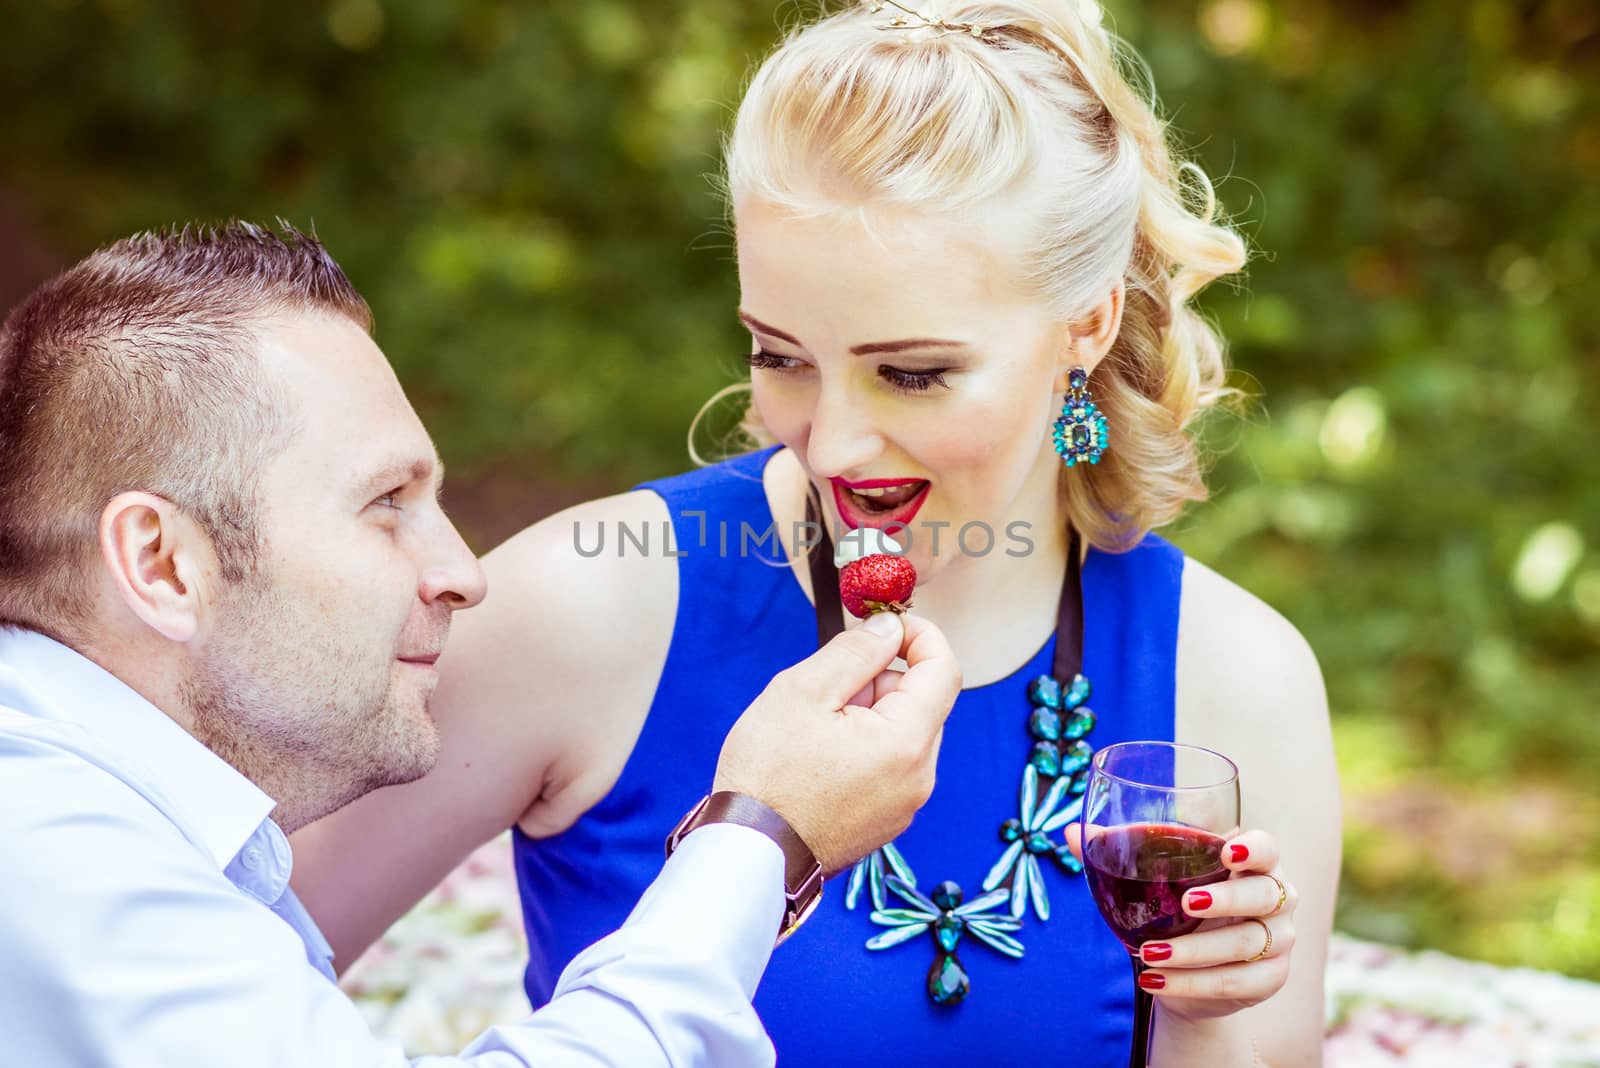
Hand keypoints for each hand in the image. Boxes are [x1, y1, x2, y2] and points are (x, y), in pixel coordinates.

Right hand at [713, 612, 960, 873]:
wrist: (750, 854)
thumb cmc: (767, 775)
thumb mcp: (803, 691)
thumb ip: (856, 651)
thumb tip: (889, 627)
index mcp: (907, 742)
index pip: (944, 670)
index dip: (920, 635)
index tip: (886, 624)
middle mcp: (919, 777)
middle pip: (922, 702)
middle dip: (881, 679)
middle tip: (828, 689)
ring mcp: (905, 804)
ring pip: (904, 733)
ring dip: (870, 714)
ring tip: (816, 730)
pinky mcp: (886, 821)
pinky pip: (891, 766)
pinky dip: (865, 748)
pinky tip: (820, 760)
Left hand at [1133, 830, 1298, 1021]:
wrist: (1191, 975)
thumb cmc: (1178, 911)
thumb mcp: (1154, 882)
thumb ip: (1118, 852)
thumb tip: (1070, 832)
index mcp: (1254, 865)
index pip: (1268, 849)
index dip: (1254, 849)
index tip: (1226, 851)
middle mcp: (1277, 899)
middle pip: (1264, 894)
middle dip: (1226, 899)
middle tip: (1186, 903)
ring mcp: (1279, 941)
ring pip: (1245, 943)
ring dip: (1194, 950)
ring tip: (1149, 953)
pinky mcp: (1270, 979)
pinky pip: (1234, 982)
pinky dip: (1192, 983)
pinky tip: (1157, 981)